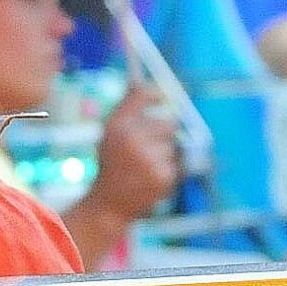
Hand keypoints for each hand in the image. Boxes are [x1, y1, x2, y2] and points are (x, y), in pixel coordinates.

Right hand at [86, 83, 179, 219]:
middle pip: (169, 121)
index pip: (143, 95)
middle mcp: (133, 139)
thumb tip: (145, 81)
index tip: (163, 95)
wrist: (109, 204)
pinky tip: (151, 177)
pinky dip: (168, 168)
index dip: (157, 93)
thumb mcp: (110, 133)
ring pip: (173, 143)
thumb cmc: (112, 164)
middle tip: (149, 145)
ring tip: (146, 166)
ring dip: (165, 152)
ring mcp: (149, 158)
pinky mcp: (163, 175)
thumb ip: (128, 108)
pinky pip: (177, 162)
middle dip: (163, 131)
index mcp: (117, 126)